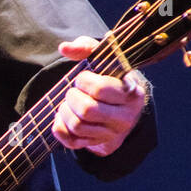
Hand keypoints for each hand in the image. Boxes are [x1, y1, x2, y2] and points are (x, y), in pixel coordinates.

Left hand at [52, 36, 147, 156]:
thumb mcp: (104, 58)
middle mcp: (125, 117)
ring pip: (78, 126)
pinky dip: (60, 128)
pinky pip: (72, 141)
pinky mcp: (99, 144)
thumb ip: (86, 47)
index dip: (83, 81)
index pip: (100, 89)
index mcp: (131, 93)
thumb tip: (64, 48)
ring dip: (64, 111)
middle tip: (73, 91)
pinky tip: (63, 117)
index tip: (83, 78)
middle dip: (71, 97)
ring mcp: (112, 133)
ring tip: (68, 103)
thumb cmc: (110, 78)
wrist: (121, 106)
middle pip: (87, 110)